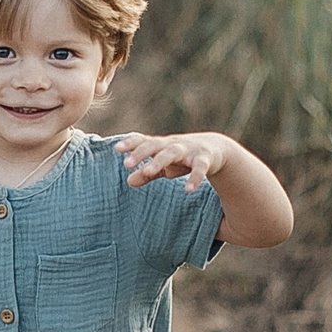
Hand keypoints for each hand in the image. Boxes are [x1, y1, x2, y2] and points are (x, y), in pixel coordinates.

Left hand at [115, 131, 236, 192]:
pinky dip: (195, 178)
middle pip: (154, 145)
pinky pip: (199, 168)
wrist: (215, 149)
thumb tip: (129, 181)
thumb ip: (148, 173)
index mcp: (161, 145)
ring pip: (172, 153)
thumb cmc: (182, 158)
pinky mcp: (205, 159)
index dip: (130, 144)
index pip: (143, 141)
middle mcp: (173, 145)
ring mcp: (189, 150)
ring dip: (159, 161)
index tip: (116, 149)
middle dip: (140, 153)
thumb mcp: (164, 166)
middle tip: (126, 163)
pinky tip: (188, 189)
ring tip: (147, 171)